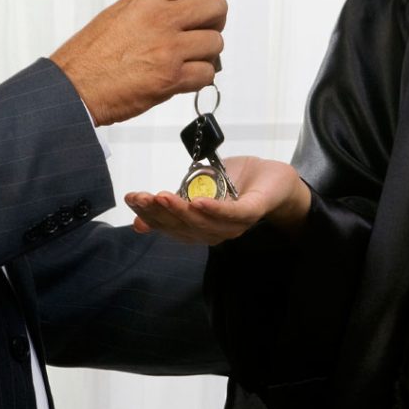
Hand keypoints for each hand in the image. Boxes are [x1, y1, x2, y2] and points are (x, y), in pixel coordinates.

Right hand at [51, 0, 225, 125]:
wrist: (74, 87)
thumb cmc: (90, 55)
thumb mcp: (120, 12)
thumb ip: (154, 5)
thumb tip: (184, 5)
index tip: (203, 2)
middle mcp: (160, 19)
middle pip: (216, 6)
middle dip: (216, 19)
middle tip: (205, 29)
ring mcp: (169, 49)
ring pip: (215, 42)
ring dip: (207, 52)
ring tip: (191, 57)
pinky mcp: (172, 78)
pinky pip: (207, 74)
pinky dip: (200, 77)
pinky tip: (186, 76)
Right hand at [125, 156, 310, 243]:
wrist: (277, 177)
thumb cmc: (238, 182)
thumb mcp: (199, 187)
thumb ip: (175, 201)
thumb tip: (138, 219)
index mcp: (201, 227)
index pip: (170, 226)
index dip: (148, 215)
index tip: (131, 199)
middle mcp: (215, 232)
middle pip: (182, 228)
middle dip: (158, 213)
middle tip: (141, 197)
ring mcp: (234, 225)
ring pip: (203, 224)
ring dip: (180, 212)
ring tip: (161, 196)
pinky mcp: (253, 212)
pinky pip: (232, 215)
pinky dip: (214, 210)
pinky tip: (197, 202)